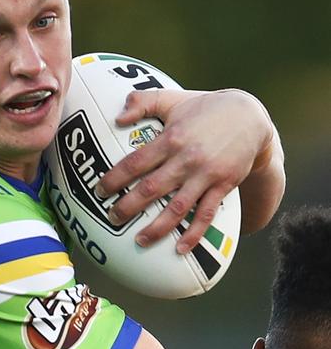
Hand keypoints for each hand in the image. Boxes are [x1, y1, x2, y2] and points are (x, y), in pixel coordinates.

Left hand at [95, 88, 274, 253]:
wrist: (248, 116)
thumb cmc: (203, 107)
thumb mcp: (171, 99)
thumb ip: (142, 102)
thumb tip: (117, 118)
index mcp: (170, 138)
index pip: (135, 162)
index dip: (115, 178)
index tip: (99, 191)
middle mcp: (186, 159)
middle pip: (152, 188)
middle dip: (128, 207)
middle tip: (111, 219)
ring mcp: (206, 174)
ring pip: (178, 207)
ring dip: (158, 227)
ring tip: (140, 241)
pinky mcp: (223, 185)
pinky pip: (207, 214)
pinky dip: (194, 234)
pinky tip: (180, 249)